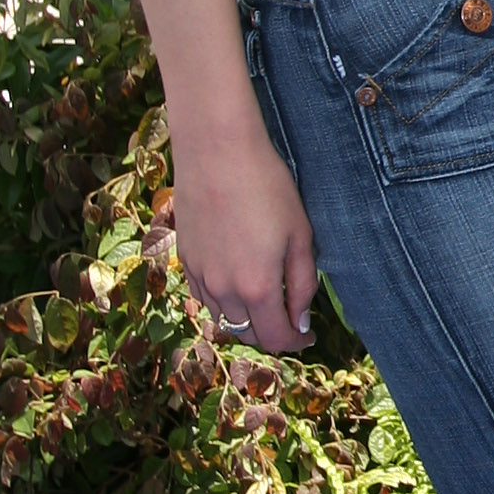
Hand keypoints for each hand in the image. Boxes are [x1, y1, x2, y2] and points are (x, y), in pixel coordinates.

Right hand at [172, 125, 318, 355]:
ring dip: (246, 317)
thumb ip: (302, 285)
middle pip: (247, 334)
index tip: (308, 334)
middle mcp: (224, 290)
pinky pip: (204, 296)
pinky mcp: (185, 259)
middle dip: (272, 332)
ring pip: (223, 318)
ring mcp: (200, 276)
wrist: (217, 151)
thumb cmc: (267, 186)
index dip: (295, 341)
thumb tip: (300, 323)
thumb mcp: (300, 235)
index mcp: (257, 287)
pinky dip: (223, 300)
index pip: (275, 338)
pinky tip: (237, 280)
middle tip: (290, 316)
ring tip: (266, 296)